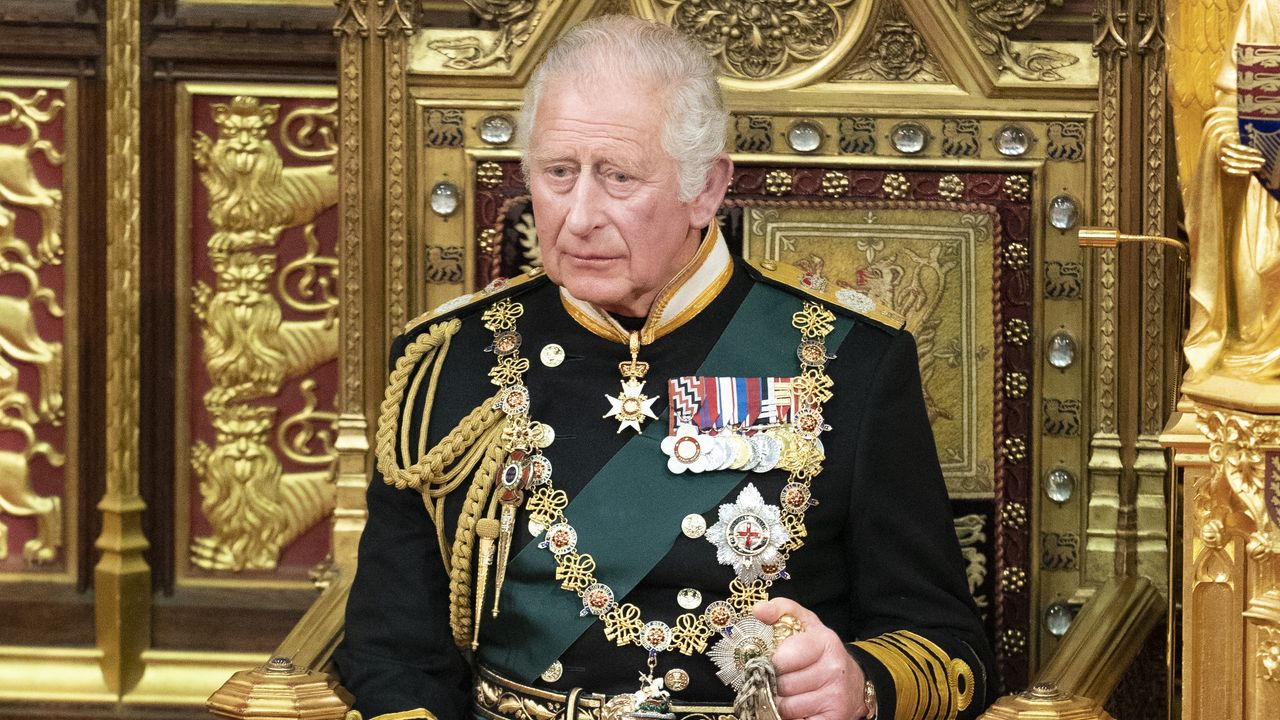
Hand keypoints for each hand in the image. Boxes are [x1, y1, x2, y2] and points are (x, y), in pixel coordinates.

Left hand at [754, 598, 869, 719]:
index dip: (772, 663)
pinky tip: (798, 709)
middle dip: (775, 684)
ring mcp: (835, 697)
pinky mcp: (834, 718)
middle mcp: (833, 670)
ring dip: (781, 703)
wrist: (854, 682)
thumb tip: (758, 610)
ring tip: (789, 694)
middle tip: (779, 680)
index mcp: (825, 642)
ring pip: (786, 707)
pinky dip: (791, 718)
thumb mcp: (805, 624)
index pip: (783, 658)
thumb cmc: (821, 652)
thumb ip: (781, 610)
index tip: (773, 663)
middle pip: (782, 685)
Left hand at [1219, 140, 1264, 175]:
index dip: (1238, 172)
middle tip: (1260, 166)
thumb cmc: (1231, 149)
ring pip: (1238, 156)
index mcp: (1221, 163)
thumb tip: (1255, 171)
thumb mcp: (1233, 157)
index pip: (1228, 170)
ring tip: (1261, 159)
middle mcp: (1221, 157)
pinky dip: (1249, 150)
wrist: (1223, 136)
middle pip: (1235, 163)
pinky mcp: (1228, 142)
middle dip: (1249, 165)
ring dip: (1251, 159)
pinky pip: (1239, 147)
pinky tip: (1257, 152)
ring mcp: (1224, 149)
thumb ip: (1242, 163)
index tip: (1248, 173)